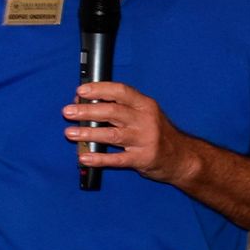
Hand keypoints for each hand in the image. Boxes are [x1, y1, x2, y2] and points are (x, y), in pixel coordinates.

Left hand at [64, 82, 192, 185]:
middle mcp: (146, 120)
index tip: (81, 91)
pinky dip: (99, 158)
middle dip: (87, 111)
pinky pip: (117, 159)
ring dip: (88, 133)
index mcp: (145, 105)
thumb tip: (86, 103)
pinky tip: (85, 157)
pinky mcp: (142, 158)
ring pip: (112, 135)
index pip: (121, 91)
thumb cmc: (157, 133)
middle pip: (113, 112)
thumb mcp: (145, 115)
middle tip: (68, 112)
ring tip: (71, 133)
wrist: (181, 157)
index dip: (99, 89)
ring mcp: (145, 140)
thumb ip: (120, 108)